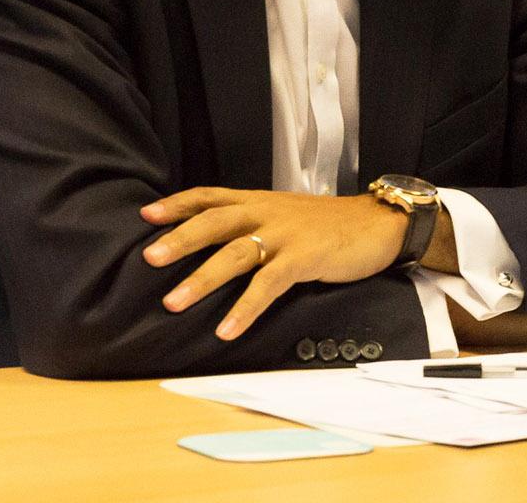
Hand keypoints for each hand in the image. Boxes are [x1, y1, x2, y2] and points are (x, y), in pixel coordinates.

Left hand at [141, 188, 408, 340]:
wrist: (380, 224)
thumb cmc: (331, 226)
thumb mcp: (288, 216)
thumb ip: (256, 225)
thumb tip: (218, 247)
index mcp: (261, 202)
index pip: (212, 196)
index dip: (179, 204)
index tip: (146, 215)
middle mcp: (268, 213)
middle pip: (216, 221)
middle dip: (180, 239)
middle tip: (148, 258)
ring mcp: (286, 234)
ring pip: (235, 253)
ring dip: (202, 279)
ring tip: (173, 302)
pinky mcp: (305, 257)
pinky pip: (268, 284)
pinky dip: (245, 308)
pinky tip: (227, 330)